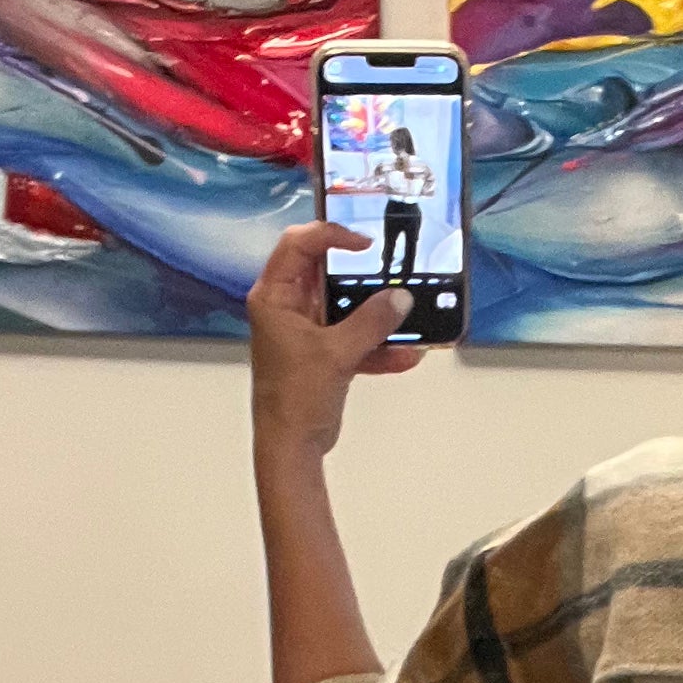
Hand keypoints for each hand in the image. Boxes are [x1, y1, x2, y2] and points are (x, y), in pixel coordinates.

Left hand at [248, 223, 422, 465]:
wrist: (292, 447)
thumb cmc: (294, 398)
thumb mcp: (336, 354)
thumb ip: (371, 322)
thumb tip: (400, 298)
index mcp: (275, 297)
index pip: (299, 245)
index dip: (331, 235)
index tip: (364, 243)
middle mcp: (287, 308)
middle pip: (326, 272)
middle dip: (361, 274)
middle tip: (390, 266)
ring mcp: (307, 331)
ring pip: (346, 306)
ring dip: (376, 313)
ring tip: (406, 312)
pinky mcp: (324, 353)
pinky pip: (355, 338)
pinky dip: (378, 346)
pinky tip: (407, 354)